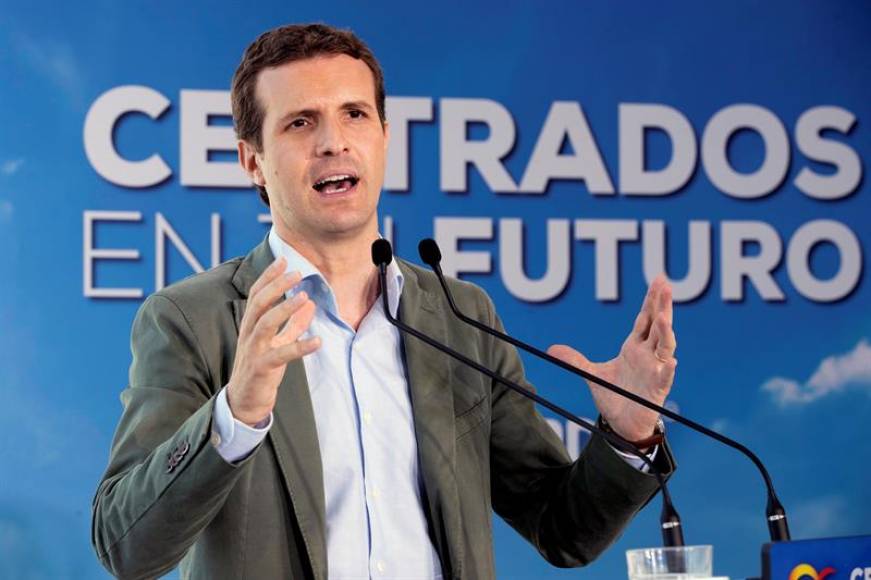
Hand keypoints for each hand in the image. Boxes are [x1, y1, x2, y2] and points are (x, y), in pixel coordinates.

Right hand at [226, 257, 320, 425]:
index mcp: (251, 325)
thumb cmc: (261, 367)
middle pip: (259, 303)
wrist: (244, 401)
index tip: (283, 260)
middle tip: (296, 272)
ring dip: (285, 309)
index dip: (269, 276)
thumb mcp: (277, 342)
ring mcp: (253, 350)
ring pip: (265, 324)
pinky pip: (281, 354)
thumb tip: (311, 303)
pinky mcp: (261, 368)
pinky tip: (317, 342)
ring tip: (305, 297)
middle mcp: (248, 334)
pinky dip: (300, 347)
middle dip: (277, 285)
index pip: (256, 294)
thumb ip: (293, 323)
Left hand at [547, 275, 676, 441]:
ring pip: (665, 347)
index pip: (645, 318)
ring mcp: (655, 370)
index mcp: (634, 347)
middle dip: (662, 305)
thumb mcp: (591, 374)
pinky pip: (664, 377)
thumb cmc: (613, 395)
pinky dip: (667, 369)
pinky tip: (670, 361)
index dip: (651, 300)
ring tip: (664, 318)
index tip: (659, 280)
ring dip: (665, 332)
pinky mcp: (657, 389)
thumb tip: (552, 349)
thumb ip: (575, 360)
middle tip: (666, 285)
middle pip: (658, 325)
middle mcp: (648, 355)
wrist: (622, 423)